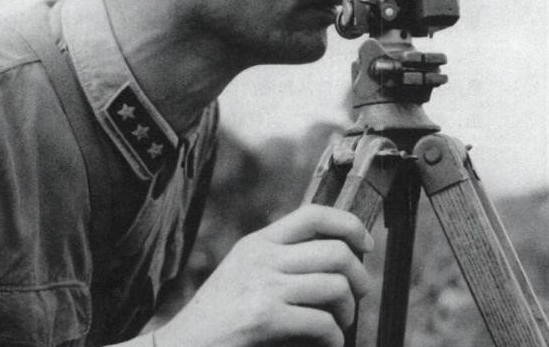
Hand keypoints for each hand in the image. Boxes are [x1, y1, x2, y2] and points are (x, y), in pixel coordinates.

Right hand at [154, 205, 373, 346]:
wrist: (182, 345)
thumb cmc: (217, 319)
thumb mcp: (244, 274)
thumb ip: (279, 261)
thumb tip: (336, 261)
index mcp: (257, 243)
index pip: (313, 214)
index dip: (349, 225)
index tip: (365, 246)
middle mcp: (261, 257)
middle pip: (336, 251)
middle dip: (359, 279)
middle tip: (355, 300)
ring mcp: (263, 285)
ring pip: (336, 286)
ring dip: (347, 313)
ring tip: (336, 327)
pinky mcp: (264, 318)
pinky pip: (324, 324)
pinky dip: (334, 340)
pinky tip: (324, 346)